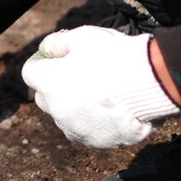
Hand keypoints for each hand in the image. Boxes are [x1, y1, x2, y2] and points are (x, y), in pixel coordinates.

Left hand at [20, 26, 180, 149]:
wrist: (150, 84)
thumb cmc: (114, 56)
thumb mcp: (81, 37)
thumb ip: (58, 43)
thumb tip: (47, 50)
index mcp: (48, 82)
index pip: (30, 73)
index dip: (42, 63)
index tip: (56, 58)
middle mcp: (57, 110)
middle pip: (45, 98)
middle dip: (54, 87)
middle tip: (77, 75)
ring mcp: (76, 129)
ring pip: (65, 117)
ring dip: (73, 107)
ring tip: (99, 93)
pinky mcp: (97, 142)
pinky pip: (87, 132)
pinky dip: (93, 122)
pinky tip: (110, 109)